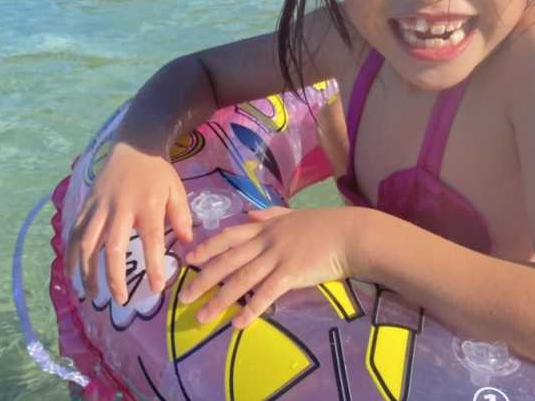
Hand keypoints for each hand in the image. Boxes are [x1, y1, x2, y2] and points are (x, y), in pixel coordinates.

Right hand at [66, 141, 192, 304]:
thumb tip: (187, 242)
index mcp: (147, 204)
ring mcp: (99, 206)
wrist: (133, 145)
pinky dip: (71, 254)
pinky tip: (72, 273)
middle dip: (114, 276)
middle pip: (112, 246)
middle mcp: (120, 207)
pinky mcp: (86, 205)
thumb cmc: (157, 172)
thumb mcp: (177, 189)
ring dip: (88, 272)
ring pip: (87, 243)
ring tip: (93, 295)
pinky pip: (75, 232)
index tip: (156, 288)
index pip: (151, 239)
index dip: (153, 264)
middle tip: (120, 300)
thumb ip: (181, 216)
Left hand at [179, 206, 358, 328]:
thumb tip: (249, 212)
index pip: (229, 236)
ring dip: (220, 300)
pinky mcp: (291, 273)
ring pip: (242, 279)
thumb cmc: (326, 225)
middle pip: (228, 260)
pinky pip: (266, 293)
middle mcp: (267, 240)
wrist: (350, 234)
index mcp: (266, 226)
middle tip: (184, 296)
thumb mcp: (293, 214)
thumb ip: (270, 214)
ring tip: (203, 317)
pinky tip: (238, 323)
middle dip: (203, 279)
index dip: (207, 247)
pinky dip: (251, 309)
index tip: (187, 259)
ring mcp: (278, 256)